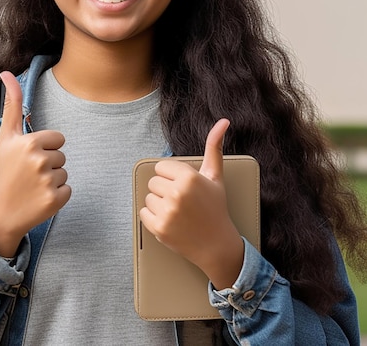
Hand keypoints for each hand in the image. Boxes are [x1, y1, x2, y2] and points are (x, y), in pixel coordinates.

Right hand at [0, 71, 70, 257]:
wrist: (2, 212)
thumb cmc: (5, 171)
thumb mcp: (5, 137)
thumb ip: (11, 104)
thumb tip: (7, 73)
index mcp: (29, 142)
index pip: (58, 138)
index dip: (45, 148)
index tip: (28, 157)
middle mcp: (39, 160)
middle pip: (62, 155)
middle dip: (48, 164)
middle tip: (29, 174)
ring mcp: (47, 181)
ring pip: (64, 172)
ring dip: (52, 179)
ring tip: (33, 186)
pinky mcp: (55, 200)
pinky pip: (68, 189)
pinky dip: (57, 195)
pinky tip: (39, 198)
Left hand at [139, 119, 243, 289]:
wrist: (217, 244)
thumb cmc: (215, 207)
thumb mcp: (214, 175)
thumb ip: (214, 146)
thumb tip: (223, 121)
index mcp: (189, 177)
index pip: (161, 167)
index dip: (172, 177)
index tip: (184, 187)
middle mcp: (177, 193)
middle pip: (153, 182)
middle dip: (165, 190)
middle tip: (182, 201)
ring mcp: (168, 212)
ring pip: (148, 197)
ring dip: (159, 204)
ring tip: (178, 212)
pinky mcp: (159, 228)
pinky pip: (143, 213)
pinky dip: (152, 218)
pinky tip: (170, 221)